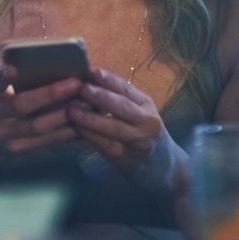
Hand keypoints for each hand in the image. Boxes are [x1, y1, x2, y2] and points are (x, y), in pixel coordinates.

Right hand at [0, 64, 82, 154]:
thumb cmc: (4, 100)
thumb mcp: (1, 86)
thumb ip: (18, 75)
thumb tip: (54, 59)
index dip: (3, 76)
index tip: (14, 69)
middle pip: (20, 105)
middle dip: (49, 94)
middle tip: (76, 84)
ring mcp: (6, 134)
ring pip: (38, 126)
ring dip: (65, 114)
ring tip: (88, 103)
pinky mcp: (20, 148)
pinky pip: (48, 141)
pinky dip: (68, 132)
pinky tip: (85, 122)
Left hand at [67, 68, 183, 192]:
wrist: (165, 167)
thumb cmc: (145, 134)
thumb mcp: (139, 113)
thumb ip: (119, 101)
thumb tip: (88, 84)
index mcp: (146, 104)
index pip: (128, 89)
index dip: (111, 81)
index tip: (94, 72)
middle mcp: (147, 121)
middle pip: (123, 107)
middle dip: (102, 97)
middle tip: (82, 88)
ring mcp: (140, 141)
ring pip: (115, 127)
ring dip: (91, 118)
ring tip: (73, 110)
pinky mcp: (129, 159)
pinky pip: (107, 145)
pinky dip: (91, 136)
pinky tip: (78, 130)